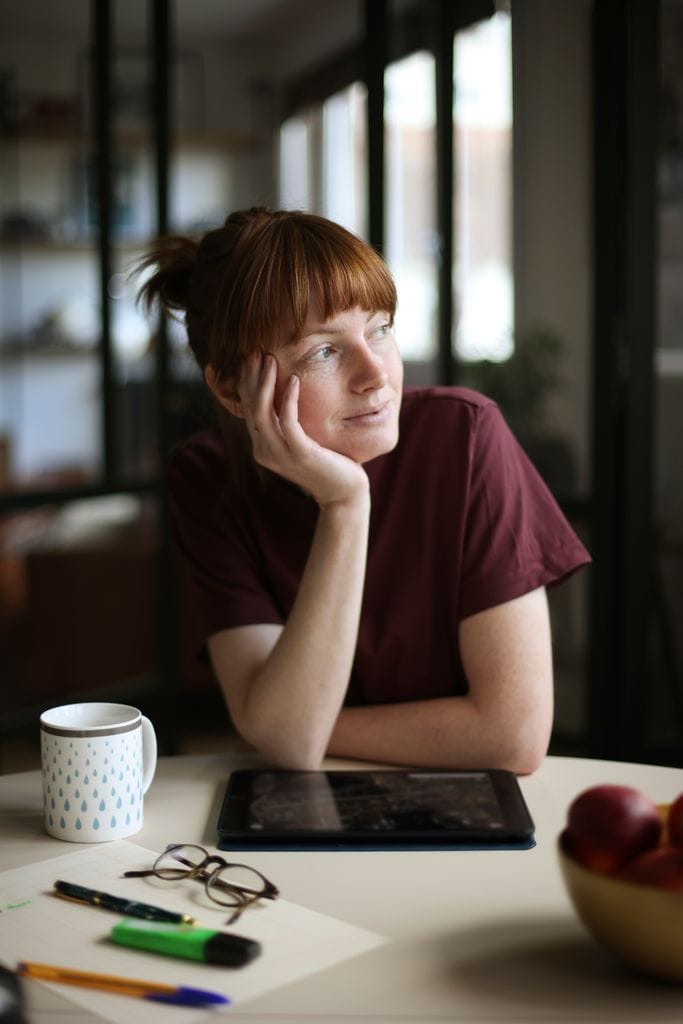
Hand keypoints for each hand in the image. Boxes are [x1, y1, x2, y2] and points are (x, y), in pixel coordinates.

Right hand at [239, 352, 368, 506]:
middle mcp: (264, 451)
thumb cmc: (326, 462)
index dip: (245, 383)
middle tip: (256, 351)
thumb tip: (284, 393)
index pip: (246, 409)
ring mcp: (279, 455)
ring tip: (270, 359)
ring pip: (262, 413)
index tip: (249, 358)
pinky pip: (288, 421)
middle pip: (250, 408)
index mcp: (262, 446)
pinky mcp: (300, 454)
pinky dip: (289, 399)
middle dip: (251, 378)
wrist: (343, 492)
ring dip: (265, 383)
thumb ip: (287, 421)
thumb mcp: (301, 439)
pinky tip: (295, 379)